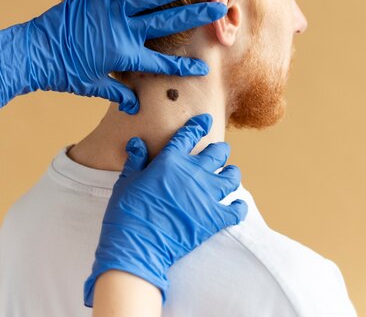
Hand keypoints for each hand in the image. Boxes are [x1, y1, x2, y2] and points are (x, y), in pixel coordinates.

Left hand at [0, 0, 226, 112]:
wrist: (34, 53)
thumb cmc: (63, 72)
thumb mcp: (93, 85)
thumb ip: (117, 94)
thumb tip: (134, 108)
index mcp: (125, 54)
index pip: (161, 62)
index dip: (183, 66)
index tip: (204, 67)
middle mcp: (123, 29)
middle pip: (166, 22)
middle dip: (195, 17)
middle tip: (218, 9)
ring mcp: (110, 9)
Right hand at [83, 113, 247, 306]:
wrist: (138, 244)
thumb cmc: (127, 211)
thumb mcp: (127, 181)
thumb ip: (136, 160)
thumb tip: (137, 143)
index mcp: (171, 160)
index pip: (188, 135)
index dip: (198, 125)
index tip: (206, 120)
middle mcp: (192, 173)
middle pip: (217, 153)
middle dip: (219, 150)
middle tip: (218, 153)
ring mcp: (205, 195)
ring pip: (231, 177)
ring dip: (231, 174)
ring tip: (229, 175)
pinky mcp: (213, 218)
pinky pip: (236, 210)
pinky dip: (239, 207)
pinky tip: (237, 206)